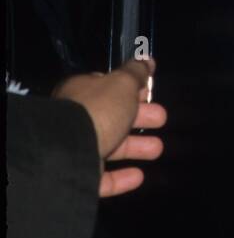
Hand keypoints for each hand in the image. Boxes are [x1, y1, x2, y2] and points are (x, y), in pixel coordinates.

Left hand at [52, 58, 166, 197]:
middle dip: (140, 118)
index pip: (108, 88)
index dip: (131, 89)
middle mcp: (76, 120)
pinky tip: (139, 175)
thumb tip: (147, 59)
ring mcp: (76, 150)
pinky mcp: (79, 177)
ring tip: (158, 149)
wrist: (67, 153)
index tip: (151, 93)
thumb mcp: (122, 84)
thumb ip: (136, 73)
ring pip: (110, 147)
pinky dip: (122, 177)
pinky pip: (103, 178)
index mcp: (82, 92)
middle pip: (113, 117)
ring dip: (135, 147)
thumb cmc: (98, 110)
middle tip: (162, 118)